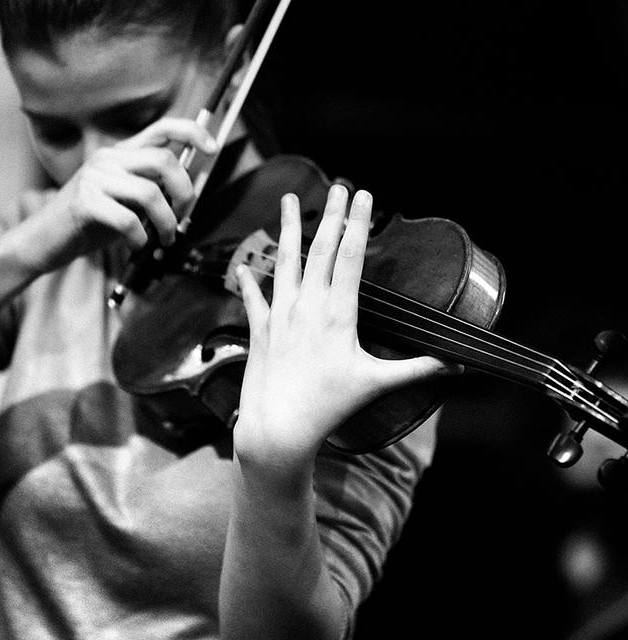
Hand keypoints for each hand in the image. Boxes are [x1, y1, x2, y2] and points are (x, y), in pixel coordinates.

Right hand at [28, 118, 215, 272]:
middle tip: (182, 220)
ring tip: (164, 240)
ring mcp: (95, 178)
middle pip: (164, 161)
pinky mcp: (85, 203)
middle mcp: (109, 158)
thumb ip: (156, 190)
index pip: (162, 129)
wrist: (48, 239)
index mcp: (123, 153)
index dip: (191, 133)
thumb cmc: (95, 221)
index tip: (214, 147)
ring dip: (167, 224)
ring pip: (151, 194)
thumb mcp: (130, 201)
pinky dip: (141, 239)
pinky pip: (129, 220)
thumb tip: (190, 194)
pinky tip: (138, 245)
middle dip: (184, 195)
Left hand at [234, 184, 462, 470]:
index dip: (359, 223)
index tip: (364, 195)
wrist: (279, 427)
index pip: (351, 257)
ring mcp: (281, 314)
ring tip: (290, 201)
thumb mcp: (376, 384)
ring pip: (285, 262)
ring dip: (288, 229)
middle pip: (322, 249)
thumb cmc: (329, 406)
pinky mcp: (260, 329)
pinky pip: (252, 298)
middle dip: (333, 215)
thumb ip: (416, 370)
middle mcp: (308, 305)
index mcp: (338, 313)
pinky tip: (242, 266)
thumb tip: (456, 366)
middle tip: (340, 186)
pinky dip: (248, 280)